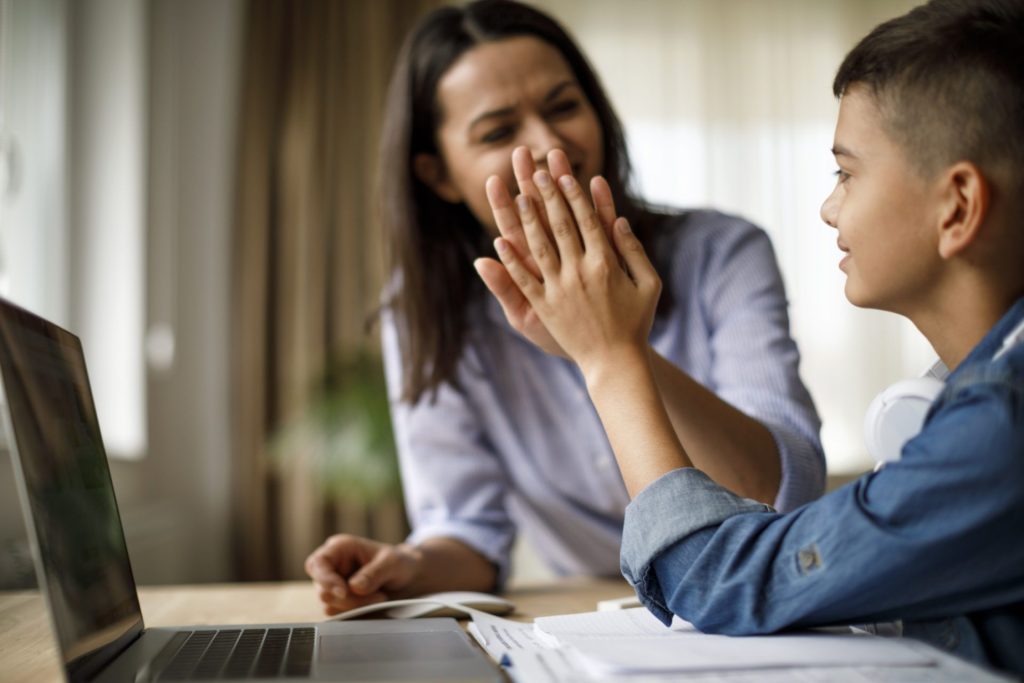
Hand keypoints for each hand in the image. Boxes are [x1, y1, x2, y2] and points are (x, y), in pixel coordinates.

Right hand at [304, 534, 420, 615]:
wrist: (410, 578)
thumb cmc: (400, 563)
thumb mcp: (392, 563)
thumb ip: (374, 573)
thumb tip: (353, 587)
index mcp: (340, 548)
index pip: (317, 564)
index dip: (325, 580)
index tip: (344, 591)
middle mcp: (333, 567)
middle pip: (324, 591)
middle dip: (350, 599)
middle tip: (379, 597)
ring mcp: (335, 587)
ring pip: (332, 606)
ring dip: (357, 607)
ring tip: (381, 598)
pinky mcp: (342, 603)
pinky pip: (341, 615)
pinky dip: (358, 614)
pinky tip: (374, 606)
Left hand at [490, 164, 660, 379]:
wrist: (615, 362)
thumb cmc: (636, 321)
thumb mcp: (648, 285)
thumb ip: (633, 251)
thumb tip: (618, 219)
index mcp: (606, 264)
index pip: (586, 220)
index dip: (574, 195)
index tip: (563, 174)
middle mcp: (580, 272)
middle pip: (559, 225)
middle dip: (547, 194)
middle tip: (535, 169)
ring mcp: (559, 289)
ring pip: (538, 246)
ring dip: (527, 218)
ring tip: (517, 193)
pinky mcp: (545, 307)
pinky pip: (523, 280)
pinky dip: (510, 261)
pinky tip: (498, 241)